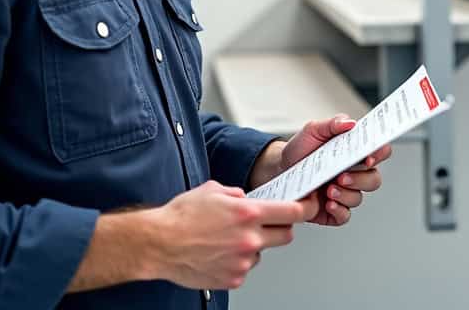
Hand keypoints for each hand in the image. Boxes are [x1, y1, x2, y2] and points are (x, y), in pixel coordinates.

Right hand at [146, 180, 315, 289]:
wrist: (158, 244)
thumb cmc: (181, 217)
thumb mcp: (213, 190)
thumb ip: (238, 194)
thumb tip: (247, 199)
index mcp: (248, 213)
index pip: (292, 212)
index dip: (306, 208)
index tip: (309, 207)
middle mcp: (249, 239)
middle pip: (285, 235)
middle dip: (279, 228)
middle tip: (265, 224)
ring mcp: (243, 262)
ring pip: (262, 252)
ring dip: (253, 246)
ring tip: (226, 240)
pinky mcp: (234, 279)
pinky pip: (245, 268)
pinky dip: (237, 261)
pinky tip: (219, 253)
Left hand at [278, 114, 392, 226]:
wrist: (279, 169)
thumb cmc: (300, 149)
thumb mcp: (313, 130)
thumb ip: (333, 124)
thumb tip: (351, 123)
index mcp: (353, 153)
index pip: (378, 152)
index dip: (379, 154)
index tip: (368, 157)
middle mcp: (353, 174)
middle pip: (373, 179)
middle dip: (361, 179)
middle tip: (342, 176)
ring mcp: (345, 193)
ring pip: (359, 198)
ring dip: (346, 194)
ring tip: (329, 189)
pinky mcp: (333, 210)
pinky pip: (345, 215)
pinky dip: (339, 210)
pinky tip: (328, 204)